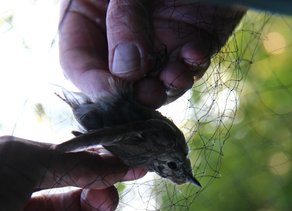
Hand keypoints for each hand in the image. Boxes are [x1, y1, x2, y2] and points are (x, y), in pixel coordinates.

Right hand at [59, 0, 244, 107]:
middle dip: (136, 92)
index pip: (79, 62)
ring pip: (156, 82)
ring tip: (176, 76)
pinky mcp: (188, 46)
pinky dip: (193, 66)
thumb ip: (124, 23)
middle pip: (120, 81)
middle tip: (149, 94)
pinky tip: (195, 53)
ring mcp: (157, 45)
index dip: (93, 83)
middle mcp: (123, 40)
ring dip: (166, 86)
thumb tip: (126, 71)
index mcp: (91, 19)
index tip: (112, 93)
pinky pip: (189, 66)